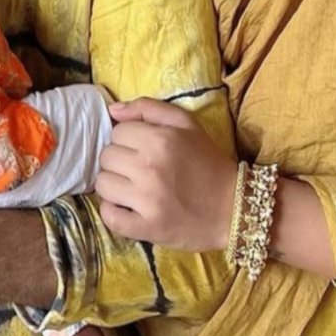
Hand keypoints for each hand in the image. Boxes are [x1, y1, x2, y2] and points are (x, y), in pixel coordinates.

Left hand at [97, 97, 235, 251]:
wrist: (233, 207)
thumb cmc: (209, 162)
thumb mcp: (188, 125)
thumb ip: (149, 109)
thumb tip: (113, 111)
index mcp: (161, 140)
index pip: (117, 132)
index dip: (129, 139)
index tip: (143, 148)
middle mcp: (150, 167)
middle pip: (106, 157)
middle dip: (120, 161)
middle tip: (140, 169)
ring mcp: (146, 200)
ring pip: (102, 185)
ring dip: (115, 185)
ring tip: (134, 188)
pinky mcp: (145, 227)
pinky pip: (108, 216)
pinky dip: (113, 212)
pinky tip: (129, 208)